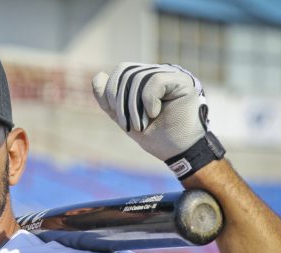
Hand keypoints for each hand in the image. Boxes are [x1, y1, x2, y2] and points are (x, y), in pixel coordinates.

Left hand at [92, 63, 223, 179]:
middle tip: (130, 126)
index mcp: (146, 79)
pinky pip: (154, 81)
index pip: (121, 71)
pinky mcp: (182, 81)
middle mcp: (160, 72)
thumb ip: (109, 100)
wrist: (178, 152)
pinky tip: (156, 113)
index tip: (121, 120)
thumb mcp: (124, 118)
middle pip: (126, 72)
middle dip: (121, 102)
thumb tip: (98, 76)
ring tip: (142, 124)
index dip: (112, 93)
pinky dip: (149, 101)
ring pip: (138, 77)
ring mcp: (172, 75)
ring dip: (134, 107)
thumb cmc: (156, 136)